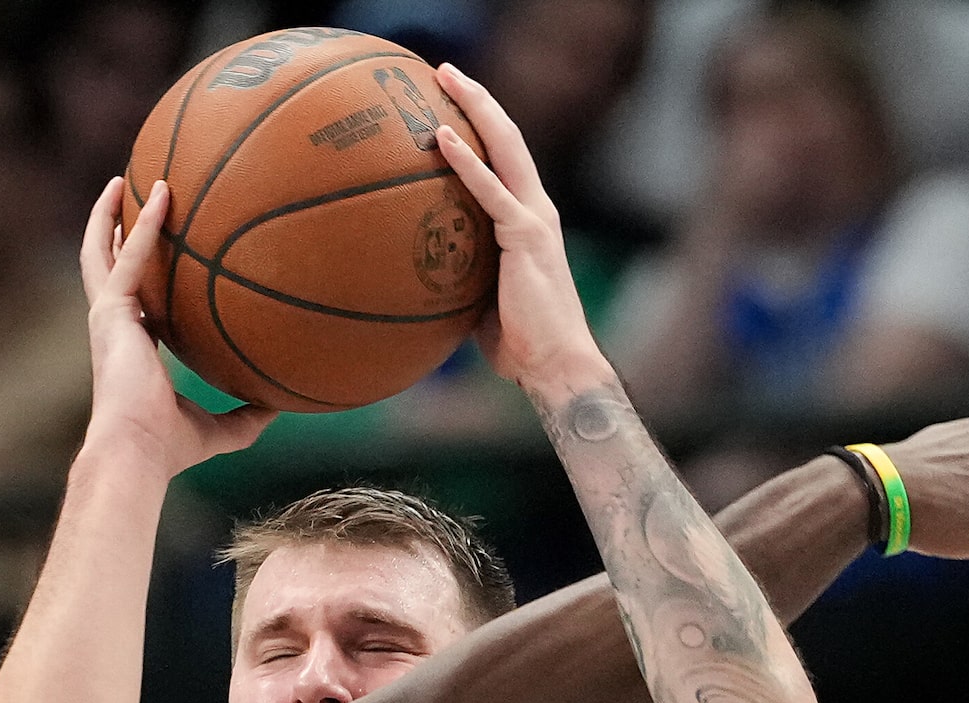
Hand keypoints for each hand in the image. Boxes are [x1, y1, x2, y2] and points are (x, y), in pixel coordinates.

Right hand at [79, 178, 272, 474]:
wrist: (139, 451)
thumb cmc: (171, 448)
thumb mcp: (223, 429)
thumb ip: (249, 415)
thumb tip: (285, 406)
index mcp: (133, 347)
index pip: (135, 300)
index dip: (140, 273)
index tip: (153, 249)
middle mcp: (115, 327)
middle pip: (105, 267)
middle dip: (111, 230)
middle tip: (123, 195)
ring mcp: (107, 317)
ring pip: (100, 252)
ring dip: (110, 214)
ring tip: (124, 178)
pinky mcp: (110, 313)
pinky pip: (130, 256)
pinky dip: (145, 223)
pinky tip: (162, 193)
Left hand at [432, 64, 611, 400]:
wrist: (554, 365)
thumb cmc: (518, 342)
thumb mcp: (478, 298)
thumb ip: (457, 273)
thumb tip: (413, 275)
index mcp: (526, 219)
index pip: (502, 159)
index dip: (480, 126)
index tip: (449, 101)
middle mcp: (535, 207)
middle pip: (506, 137)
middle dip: (476, 99)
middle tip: (443, 71)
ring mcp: (534, 218)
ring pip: (504, 147)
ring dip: (474, 108)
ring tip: (443, 78)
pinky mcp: (526, 235)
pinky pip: (490, 191)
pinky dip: (465, 162)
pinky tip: (440, 138)